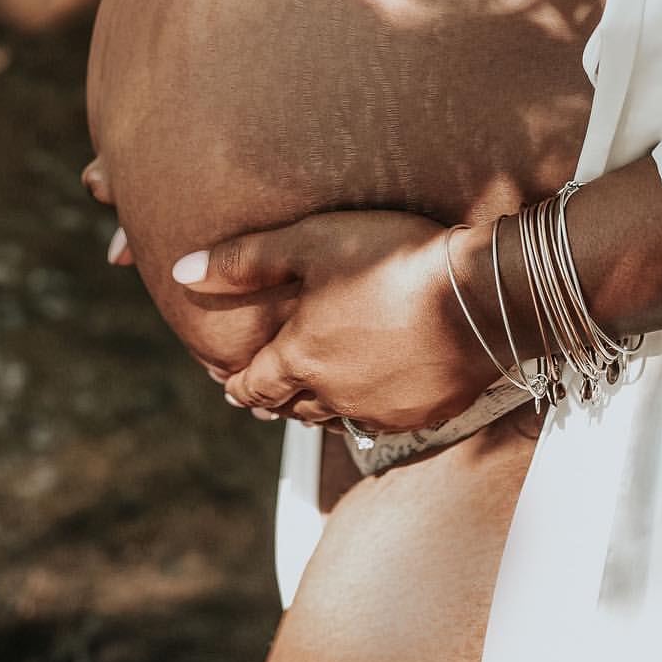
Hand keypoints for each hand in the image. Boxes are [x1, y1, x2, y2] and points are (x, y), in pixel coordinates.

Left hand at [171, 211, 503, 433]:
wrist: (479, 293)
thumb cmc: (391, 259)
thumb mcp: (311, 242)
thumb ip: (246, 259)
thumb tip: (182, 271)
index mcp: (300, 359)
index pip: (253, 384)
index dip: (235, 383)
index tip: (226, 385)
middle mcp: (335, 395)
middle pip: (291, 407)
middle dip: (273, 398)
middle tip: (263, 392)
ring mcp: (382, 410)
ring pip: (336, 418)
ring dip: (318, 407)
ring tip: (312, 394)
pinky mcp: (424, 414)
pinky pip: (384, 419)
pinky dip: (369, 407)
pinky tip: (375, 393)